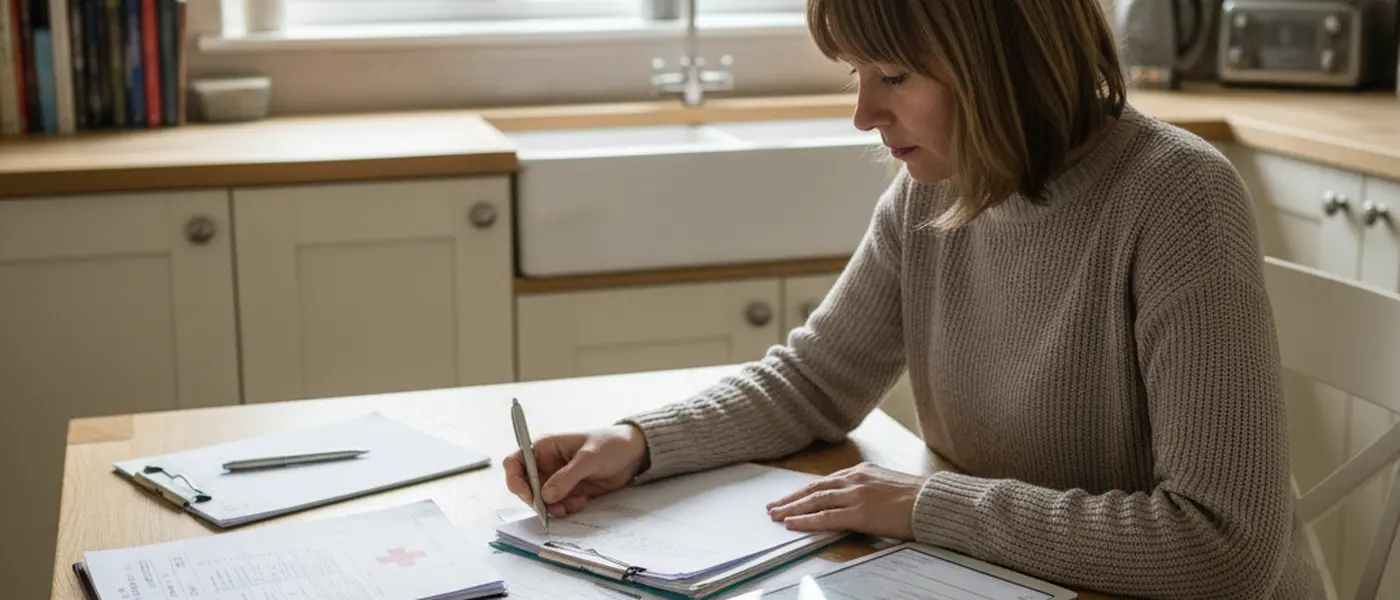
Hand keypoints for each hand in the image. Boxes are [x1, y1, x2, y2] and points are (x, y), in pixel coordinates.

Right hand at [503, 424, 649, 517]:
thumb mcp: (589, 458)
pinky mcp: (568, 492)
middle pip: (525, 487)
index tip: (529, 496)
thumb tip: (545, 496)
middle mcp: (545, 464)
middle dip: (537, 500)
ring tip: (575, 503)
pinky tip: (582, 501)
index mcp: (544, 447)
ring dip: (554, 507)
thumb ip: (567, 477)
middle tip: (555, 507)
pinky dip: (566, 508)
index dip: (516, 480)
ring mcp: (556, 479)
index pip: (514, 463)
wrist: (633, 454)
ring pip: (541, 500)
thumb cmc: (610, 444)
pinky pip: (558, 506)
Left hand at [766, 462, 924, 539]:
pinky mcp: (859, 513)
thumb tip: (854, 500)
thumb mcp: (888, 485)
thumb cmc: (917, 497)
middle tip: (772, 506)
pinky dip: (806, 520)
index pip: (826, 482)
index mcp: (862, 471)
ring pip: (815, 501)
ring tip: (775, 515)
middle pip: (815, 489)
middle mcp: (855, 479)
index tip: (791, 496)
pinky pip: (826, 517)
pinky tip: (792, 522)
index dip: (806, 490)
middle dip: (791, 498)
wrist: (934, 502)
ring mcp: (856, 495)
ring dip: (792, 508)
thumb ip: (868, 489)